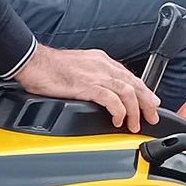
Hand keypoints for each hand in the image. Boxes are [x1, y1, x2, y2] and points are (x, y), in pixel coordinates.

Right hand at [13, 45, 161, 132]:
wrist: (33, 62)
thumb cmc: (49, 67)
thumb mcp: (77, 68)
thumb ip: (90, 77)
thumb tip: (97, 92)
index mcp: (101, 61)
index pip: (129, 76)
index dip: (142, 91)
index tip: (148, 103)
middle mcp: (103, 66)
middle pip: (134, 84)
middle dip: (147, 102)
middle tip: (152, 116)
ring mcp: (96, 75)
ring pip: (127, 92)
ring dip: (135, 110)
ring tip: (135, 124)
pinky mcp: (87, 86)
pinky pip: (111, 99)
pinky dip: (119, 111)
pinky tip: (118, 120)